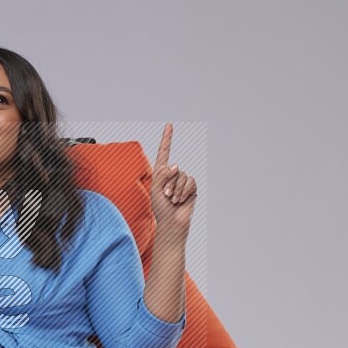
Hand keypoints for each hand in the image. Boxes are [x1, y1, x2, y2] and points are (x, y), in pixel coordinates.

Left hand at [150, 123, 197, 237]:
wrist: (172, 222)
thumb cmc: (160, 208)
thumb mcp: (155, 190)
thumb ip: (162, 176)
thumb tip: (176, 165)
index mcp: (161, 173)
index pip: (164, 153)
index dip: (167, 139)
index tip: (169, 125)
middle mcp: (173, 174)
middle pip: (173, 169)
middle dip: (169, 183)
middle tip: (166, 196)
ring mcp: (183, 180)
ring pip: (182, 176)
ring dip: (177, 189)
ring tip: (173, 200)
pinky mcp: (192, 187)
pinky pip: (190, 182)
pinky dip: (185, 191)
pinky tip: (181, 200)